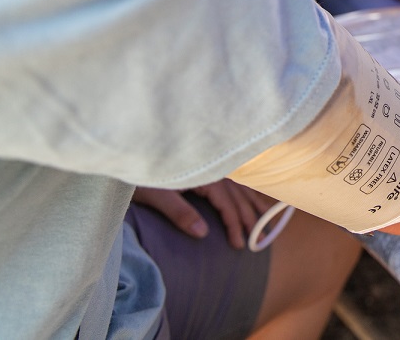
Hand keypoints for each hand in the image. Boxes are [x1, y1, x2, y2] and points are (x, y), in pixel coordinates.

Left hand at [132, 180, 275, 247]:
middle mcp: (214, 172)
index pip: (227, 206)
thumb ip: (181, 213)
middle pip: (238, 197)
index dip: (235, 226)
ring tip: (266, 217)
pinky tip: (250, 194)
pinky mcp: (207, 168)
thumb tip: (203, 233)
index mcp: (206, 178)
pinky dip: (245, 189)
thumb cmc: (141, 178)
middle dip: (251, 218)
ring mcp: (212, 169)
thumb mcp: (159, 196)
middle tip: (261, 239)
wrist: (132, 154)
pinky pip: (234, 180)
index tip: (240, 244)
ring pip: (240, 187)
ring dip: (253, 203)